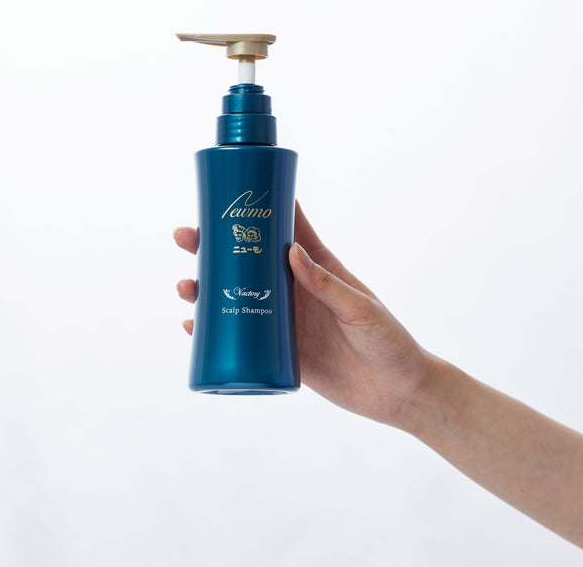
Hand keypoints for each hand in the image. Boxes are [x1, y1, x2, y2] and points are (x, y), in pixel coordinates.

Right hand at [174, 202, 431, 427]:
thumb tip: (291, 252)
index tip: (230, 190)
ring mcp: (283, 318)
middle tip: (186, 237)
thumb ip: (328, 284)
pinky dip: (213, 331)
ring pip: (235, 295)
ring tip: (186, 286)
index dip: (257, 207)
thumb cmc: (388, 342)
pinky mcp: (278, 351)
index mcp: (318, 266)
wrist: (396, 393)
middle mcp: (295, 287)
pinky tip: (193, 326)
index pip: (285, 227)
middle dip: (212, 245)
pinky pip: (239, 337)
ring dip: (205, 287)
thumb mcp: (360, 309)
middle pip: (246, 259)